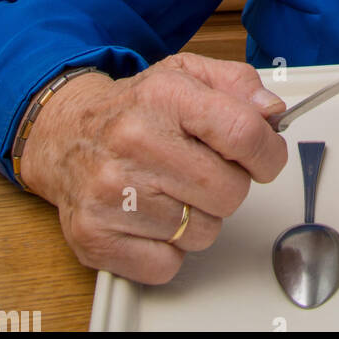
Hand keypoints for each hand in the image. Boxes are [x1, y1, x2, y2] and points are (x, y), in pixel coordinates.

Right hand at [20, 52, 287, 284]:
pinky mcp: (95, 235)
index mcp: (166, 96)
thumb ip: (238, 85)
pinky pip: (168, 263)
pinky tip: (152, 217)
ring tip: (172, 189)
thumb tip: (272, 113)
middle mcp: (135, 141)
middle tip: (205, 171)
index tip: (266, 158)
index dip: (268, 153)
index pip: (243, 133)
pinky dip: (168, 248)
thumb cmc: (136, 108)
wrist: (66, 134)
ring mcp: (112, 192)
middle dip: (230, 185)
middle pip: (230, 191)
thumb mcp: (188, 74)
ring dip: (198, 217)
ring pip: (203, 232)